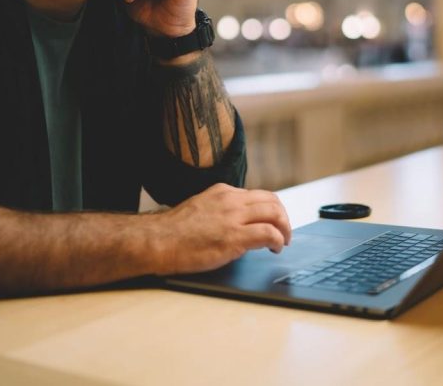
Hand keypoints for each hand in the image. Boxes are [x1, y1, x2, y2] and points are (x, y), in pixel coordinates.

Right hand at [147, 183, 292, 274]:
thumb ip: (220, 211)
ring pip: (275, 213)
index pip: (258, 196)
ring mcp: (234, 217)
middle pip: (272, 201)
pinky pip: (269, 233)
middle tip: (284, 232)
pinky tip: (275, 249)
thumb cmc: (173, 232)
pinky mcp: (235, 237)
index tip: (272, 222)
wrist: (157, 241)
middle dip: (283, 217)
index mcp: (223, 192)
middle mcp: (231, 200)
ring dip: (285, 228)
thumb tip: (235, 222)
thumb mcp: (200, 209)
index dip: (270, 210)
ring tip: (283, 241)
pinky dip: (278, 240)